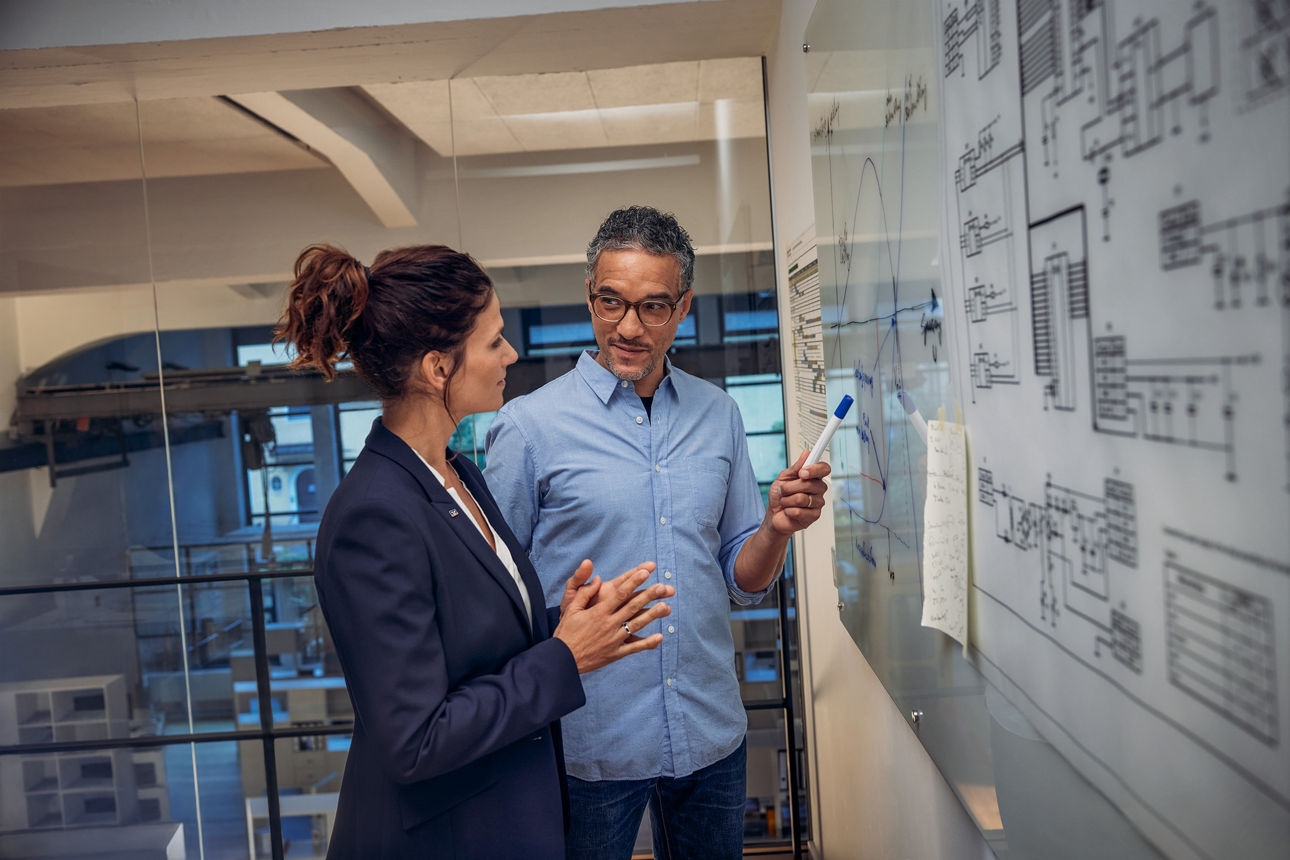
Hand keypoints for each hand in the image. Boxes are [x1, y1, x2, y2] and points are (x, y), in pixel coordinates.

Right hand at [553, 562, 674, 673]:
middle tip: (663, 586)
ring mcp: (613, 639)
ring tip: (666, 607)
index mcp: (598, 611)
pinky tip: (660, 637)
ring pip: (636, 625)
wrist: (562, 659)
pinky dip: (647, 643)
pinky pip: (634, 648)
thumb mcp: (571, 608)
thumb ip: (585, 592)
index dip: (633, 582)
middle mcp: (608, 624)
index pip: (619, 593)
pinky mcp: (615, 653)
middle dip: (648, 595)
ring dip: (652, 616)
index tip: (645, 572)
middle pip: (632, 606)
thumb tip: (599, 578)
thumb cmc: (566, 632)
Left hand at [766, 450, 830, 535]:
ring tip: (786, 502)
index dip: (815, 469)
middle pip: (810, 484)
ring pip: (802, 498)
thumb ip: (795, 467)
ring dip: (787, 500)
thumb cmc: (780, 495)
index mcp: (813, 476)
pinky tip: (789, 511)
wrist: (773, 514)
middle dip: (790, 487)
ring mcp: (818, 502)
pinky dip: (788, 510)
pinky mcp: (814, 516)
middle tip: (784, 490)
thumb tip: (807, 454)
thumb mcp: (783, 478)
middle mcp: (818, 489)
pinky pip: (799, 511)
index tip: (802, 472)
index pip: (824, 468)